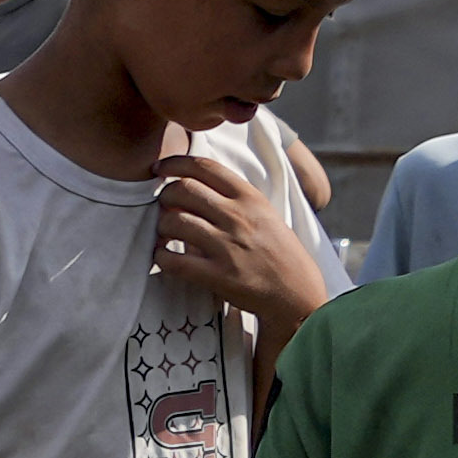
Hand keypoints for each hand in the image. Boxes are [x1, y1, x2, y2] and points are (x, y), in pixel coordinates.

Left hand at [154, 149, 327, 340]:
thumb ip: (235, 200)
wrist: (297, 293)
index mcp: (250, 198)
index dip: (175, 163)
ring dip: (162, 225)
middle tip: (165, 206)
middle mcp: (237, 217)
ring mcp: (227, 246)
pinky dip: (161, 256)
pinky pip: (174, 261)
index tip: (160, 168)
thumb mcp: (265, 214)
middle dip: (166, 195)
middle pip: (183, 189)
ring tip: (165, 233)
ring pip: (174, 221)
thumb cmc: (280, 254)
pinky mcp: (218, 276)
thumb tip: (195, 188)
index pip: (204, 167)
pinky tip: (163, 256)